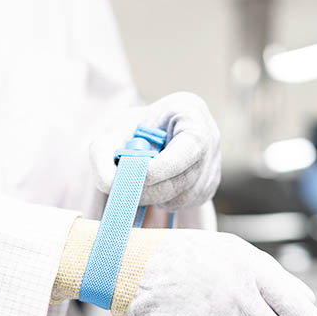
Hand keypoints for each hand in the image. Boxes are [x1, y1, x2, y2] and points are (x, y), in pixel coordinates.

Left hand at [90, 92, 220, 210]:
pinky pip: (190, 203)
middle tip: (125, 193)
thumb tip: (110, 184)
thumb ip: (102, 155)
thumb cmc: (132, 132)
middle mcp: (211, 136)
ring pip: (188, 194)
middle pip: (188, 175)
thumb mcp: (112, 134)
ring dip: (158, 198)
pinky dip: (167, 202)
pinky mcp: (210, 185)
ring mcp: (214, 162)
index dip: (164, 166)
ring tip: (139, 185)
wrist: (149, 138)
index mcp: (191, 112)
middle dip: (153, 189)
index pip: (190, 146)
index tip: (137, 178)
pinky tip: (155, 188)